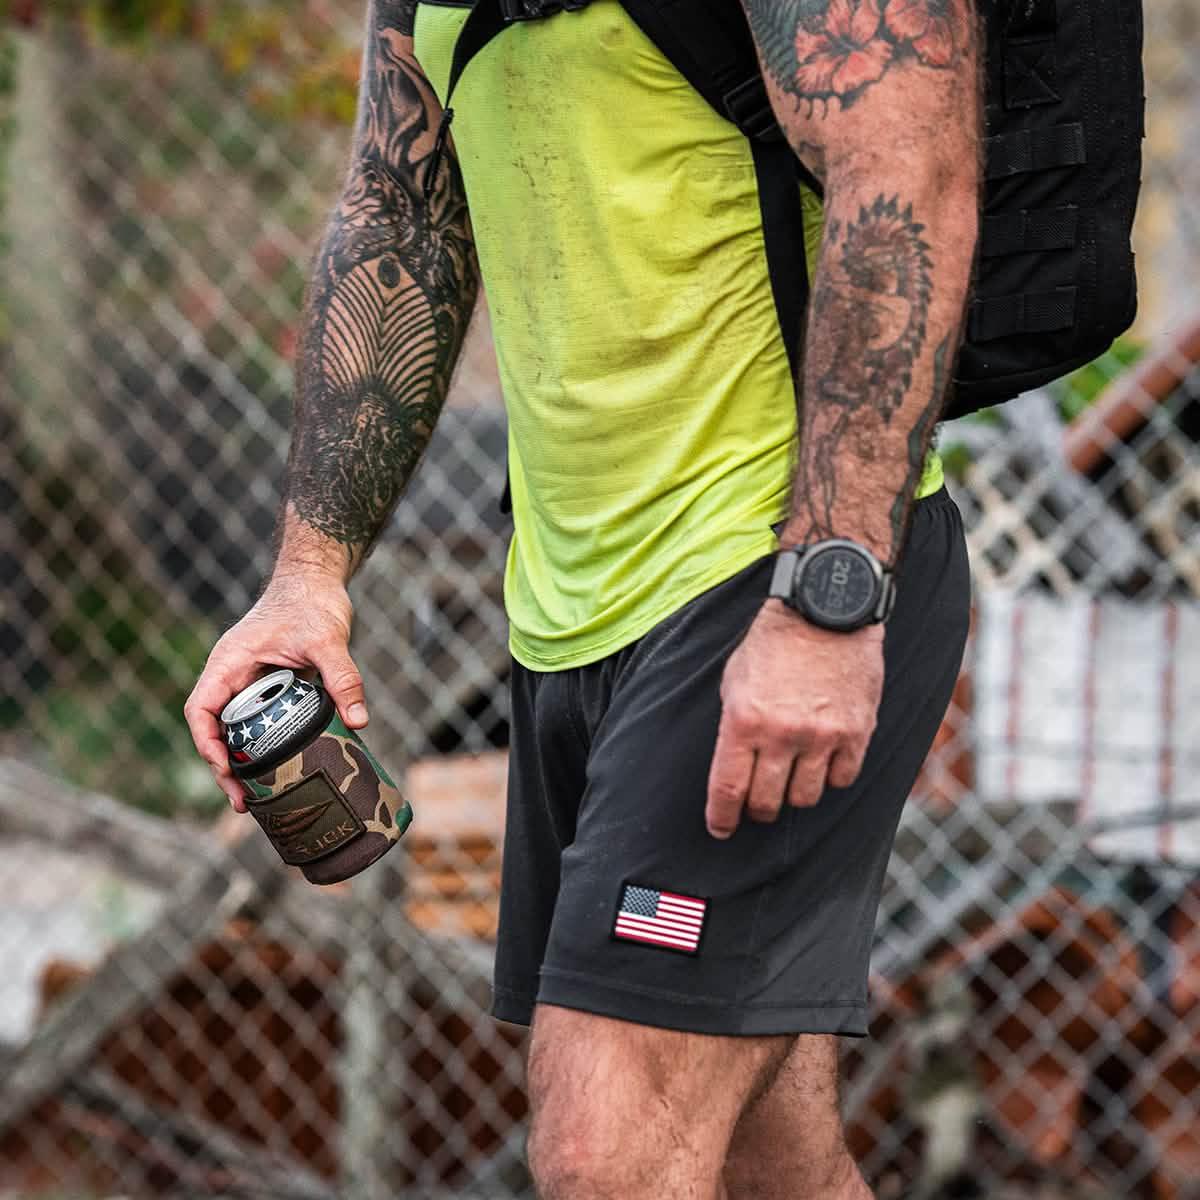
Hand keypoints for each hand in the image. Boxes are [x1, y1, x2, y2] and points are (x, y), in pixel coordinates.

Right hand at [184, 572, 366, 811]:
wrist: (317, 581)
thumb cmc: (312, 602)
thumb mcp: (328, 640)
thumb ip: (343, 678)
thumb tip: (358, 721)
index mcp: (229, 662)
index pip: (200, 708)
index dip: (207, 743)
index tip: (226, 770)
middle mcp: (232, 675)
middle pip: (214, 728)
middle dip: (224, 767)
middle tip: (243, 802)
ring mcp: (248, 682)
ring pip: (235, 729)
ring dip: (241, 763)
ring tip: (256, 799)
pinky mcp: (268, 687)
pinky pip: (258, 722)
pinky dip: (262, 748)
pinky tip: (278, 771)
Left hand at [705, 600, 883, 838]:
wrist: (825, 611)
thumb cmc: (773, 643)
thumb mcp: (735, 680)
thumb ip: (733, 727)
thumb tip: (733, 770)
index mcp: (743, 720)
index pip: (728, 788)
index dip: (721, 817)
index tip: (720, 829)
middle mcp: (782, 733)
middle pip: (766, 802)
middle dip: (757, 809)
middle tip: (757, 803)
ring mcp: (822, 735)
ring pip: (805, 797)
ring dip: (794, 793)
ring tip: (791, 776)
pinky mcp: (857, 732)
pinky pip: (842, 779)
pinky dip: (831, 777)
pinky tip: (823, 762)